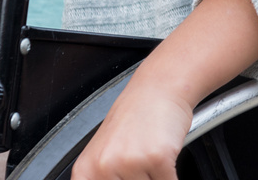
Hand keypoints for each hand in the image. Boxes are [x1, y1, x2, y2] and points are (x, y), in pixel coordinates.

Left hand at [72, 0, 257, 179]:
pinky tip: (162, 151)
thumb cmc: (135, 117)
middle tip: (139, 160)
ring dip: (155, 176)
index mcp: (86, 170)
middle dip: (140, 177)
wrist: (159, 88)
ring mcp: (128, 162)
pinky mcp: (156, 158)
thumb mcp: (107, 153)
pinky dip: (170, 173)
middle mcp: (103, 167)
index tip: (125, 175)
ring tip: (148, 154)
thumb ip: (107, 177)